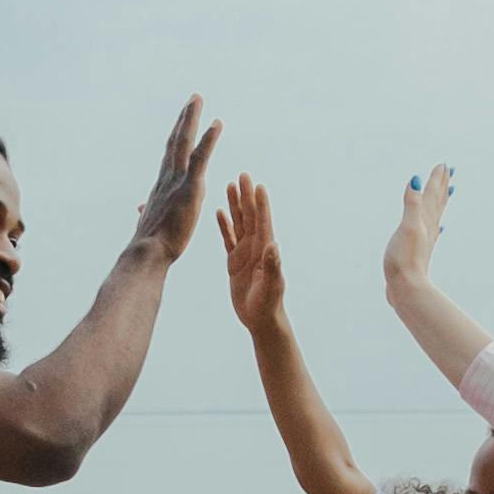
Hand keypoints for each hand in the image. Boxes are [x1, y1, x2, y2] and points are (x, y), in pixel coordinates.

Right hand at [130, 95, 220, 260]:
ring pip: (184, 142)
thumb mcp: (149, 222)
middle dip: (184, 118)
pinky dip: (209, 138)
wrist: (148, 252)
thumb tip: (141, 207)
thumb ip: (148, 210)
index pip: (170, 155)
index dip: (176, 136)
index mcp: (162, 186)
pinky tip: (217, 123)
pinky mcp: (190, 187)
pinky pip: (201, 157)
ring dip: (191, 118)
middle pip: (176, 141)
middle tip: (192, 99)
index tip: (182, 121)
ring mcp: (178, 180)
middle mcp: (167, 177)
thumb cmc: (151, 245)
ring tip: (198, 99)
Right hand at [215, 178, 289, 333]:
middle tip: (242, 175)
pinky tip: (220, 212)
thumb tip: (273, 245)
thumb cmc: (268, 304)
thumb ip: (272, 266)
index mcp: (265, 250)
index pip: (262, 222)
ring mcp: (245, 253)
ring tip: (230, 185)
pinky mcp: (235, 262)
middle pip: (250, 216)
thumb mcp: (271, 286)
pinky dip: (224, 225)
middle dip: (246, 196)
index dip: (260, 203)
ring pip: (239, 223)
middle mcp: (256, 247)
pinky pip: (228, 238)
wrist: (260, 319)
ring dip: (235, 205)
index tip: (257, 185)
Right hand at [385, 163, 452, 294]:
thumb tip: (415, 179)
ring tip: (448, 192)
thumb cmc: (404, 259)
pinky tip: (438, 227)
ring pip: (436, 215)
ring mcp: (425, 240)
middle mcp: (428, 227)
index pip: (431, 194)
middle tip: (449, 171)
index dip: (436, 179)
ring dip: (440, 202)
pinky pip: (431, 232)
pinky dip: (434, 224)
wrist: (406, 288)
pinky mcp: (420, 251)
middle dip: (441, 186)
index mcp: (424, 219)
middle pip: (437, 202)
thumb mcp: (406, 227)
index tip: (443, 165)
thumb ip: (411, 204)